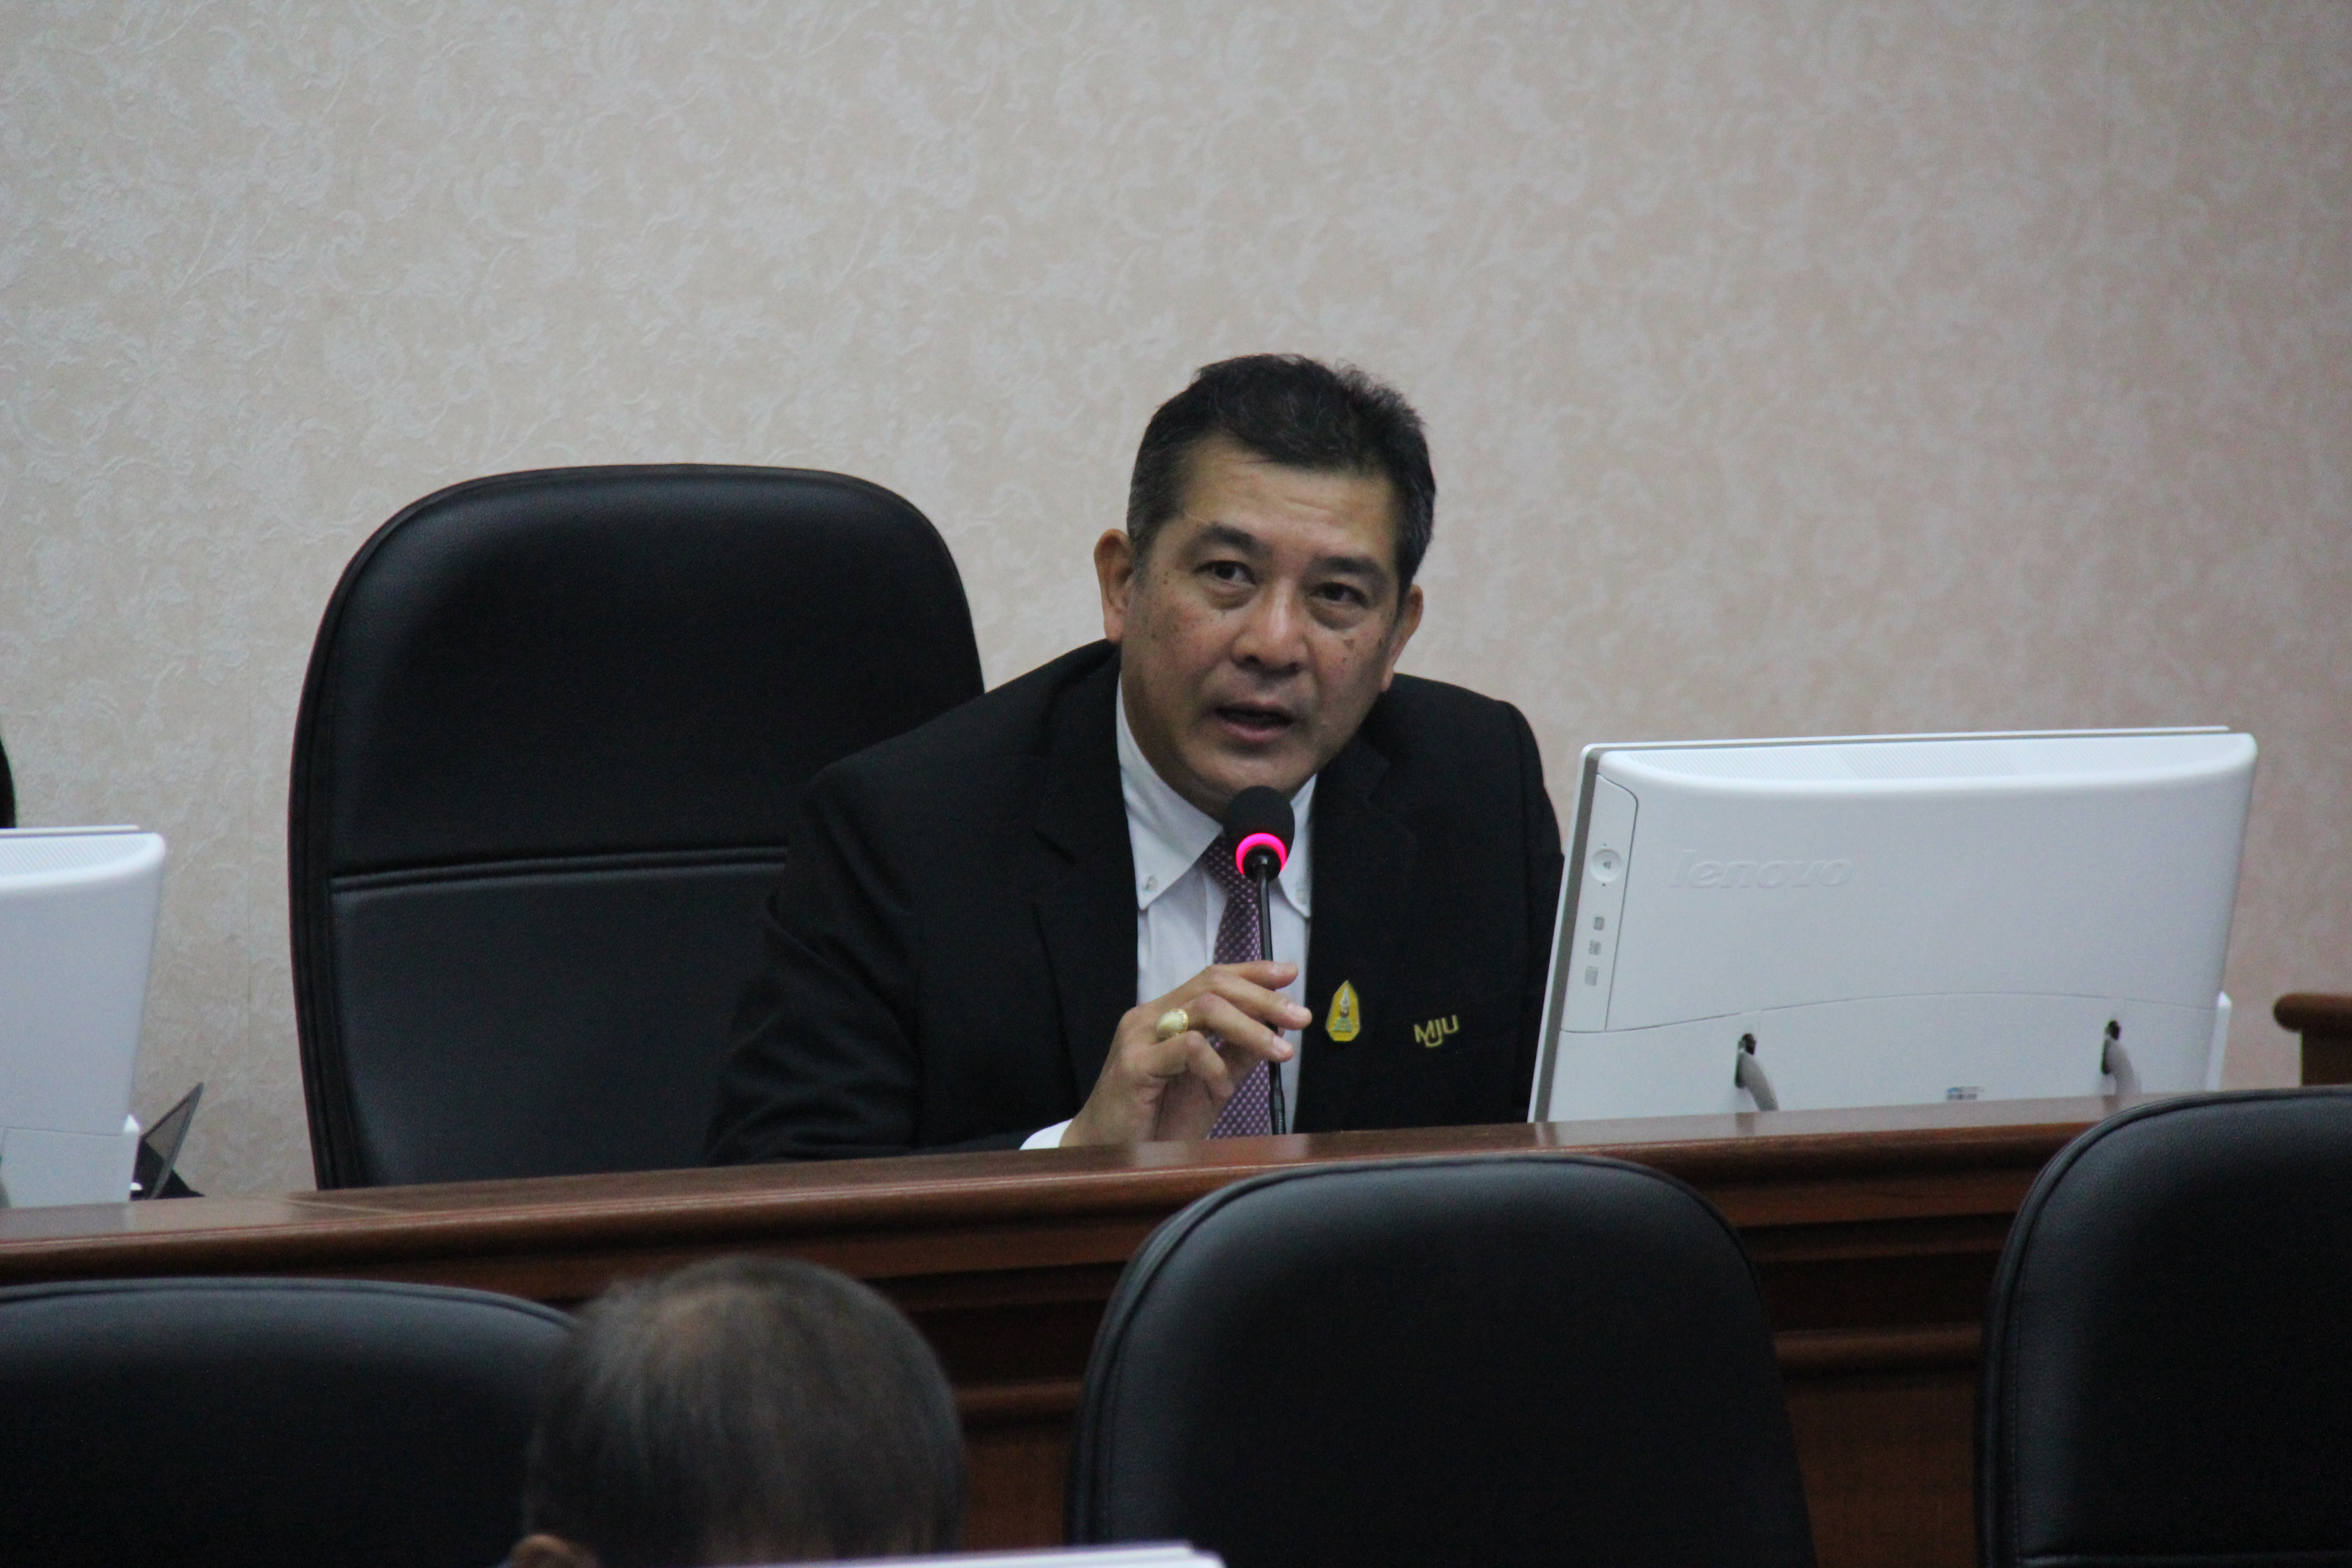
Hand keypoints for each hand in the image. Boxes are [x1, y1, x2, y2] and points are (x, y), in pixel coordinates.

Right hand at [1060, 962, 1310, 1144]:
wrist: (1108, 1156)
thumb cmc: (1157, 1122)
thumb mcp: (1210, 1084)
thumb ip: (1237, 1055)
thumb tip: (1276, 1029)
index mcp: (1165, 1015)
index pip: (1211, 977)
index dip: (1252, 972)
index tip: (1290, 974)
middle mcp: (1149, 1017)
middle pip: (1213, 985)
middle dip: (1264, 998)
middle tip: (1301, 1017)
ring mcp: (1139, 1037)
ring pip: (1205, 1009)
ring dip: (1251, 1029)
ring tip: (1279, 1053)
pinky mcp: (1134, 1065)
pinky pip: (1188, 1048)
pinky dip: (1216, 1065)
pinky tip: (1223, 1089)